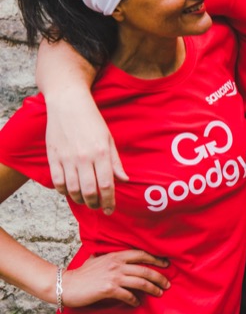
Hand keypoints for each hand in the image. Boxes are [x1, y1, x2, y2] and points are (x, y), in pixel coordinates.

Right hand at [45, 97, 126, 213]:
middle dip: (94, 204)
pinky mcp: (53, 156)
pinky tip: (69, 191)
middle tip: (97, 207)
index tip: (110, 210)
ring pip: (72, 189)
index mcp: (101, 153)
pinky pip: (57, 181)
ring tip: (85, 201)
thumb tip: (124, 180)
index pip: (107, 185)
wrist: (68, 104)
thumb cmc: (92, 121)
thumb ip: (115, 162)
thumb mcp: (109, 139)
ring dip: (79, 200)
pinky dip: (63, 191)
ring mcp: (66, 158)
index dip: (109, 201)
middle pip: (89, 191)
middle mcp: (83, 157)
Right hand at [61, 250, 170, 308]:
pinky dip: (135, 300)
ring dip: (153, 289)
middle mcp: (116, 264)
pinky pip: (128, 295)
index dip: (156, 259)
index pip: (141, 254)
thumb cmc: (80, 274)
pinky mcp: (108, 289)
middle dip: (159, 277)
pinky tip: (137, 303)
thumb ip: (106, 257)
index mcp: (115, 256)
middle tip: (168, 284)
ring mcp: (113, 276)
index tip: (166, 264)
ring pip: (141, 282)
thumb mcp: (95, 259)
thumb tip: (110, 254)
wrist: (65, 285)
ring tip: (159, 293)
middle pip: (145, 270)